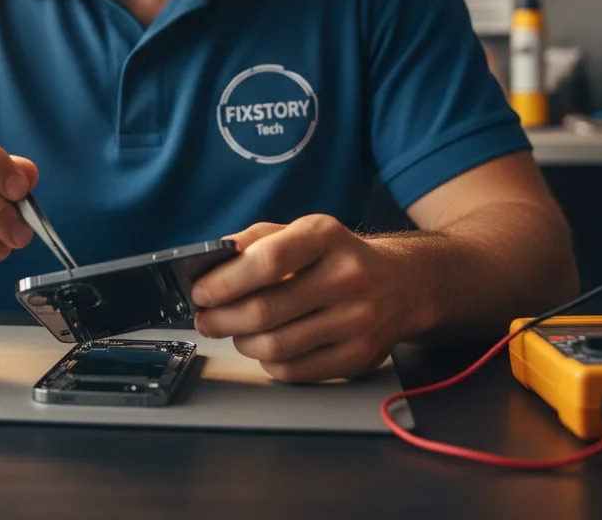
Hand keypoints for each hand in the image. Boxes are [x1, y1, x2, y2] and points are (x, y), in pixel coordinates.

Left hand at [190, 217, 411, 382]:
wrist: (400, 284)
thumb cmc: (335, 256)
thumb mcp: (300, 231)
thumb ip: (255, 240)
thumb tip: (208, 260)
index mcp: (326, 236)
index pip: (268, 260)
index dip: (226, 280)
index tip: (200, 291)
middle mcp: (348, 276)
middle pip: (266, 309)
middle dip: (222, 318)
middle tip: (205, 318)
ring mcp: (358, 320)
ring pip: (276, 345)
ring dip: (240, 341)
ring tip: (232, 331)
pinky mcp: (359, 356)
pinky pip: (295, 370)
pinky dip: (268, 360)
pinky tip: (265, 345)